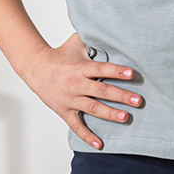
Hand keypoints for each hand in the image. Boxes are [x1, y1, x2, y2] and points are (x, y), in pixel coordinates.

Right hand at [19, 34, 139, 149]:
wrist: (35, 68)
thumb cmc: (60, 55)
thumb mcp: (75, 43)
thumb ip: (92, 39)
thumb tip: (110, 29)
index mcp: (80, 68)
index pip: (100, 69)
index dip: (116, 71)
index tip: (131, 74)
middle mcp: (76, 84)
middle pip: (101, 91)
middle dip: (120, 96)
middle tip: (138, 101)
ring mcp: (70, 99)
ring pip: (92, 108)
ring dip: (109, 114)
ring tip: (125, 117)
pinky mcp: (65, 111)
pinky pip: (76, 126)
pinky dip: (87, 136)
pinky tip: (99, 144)